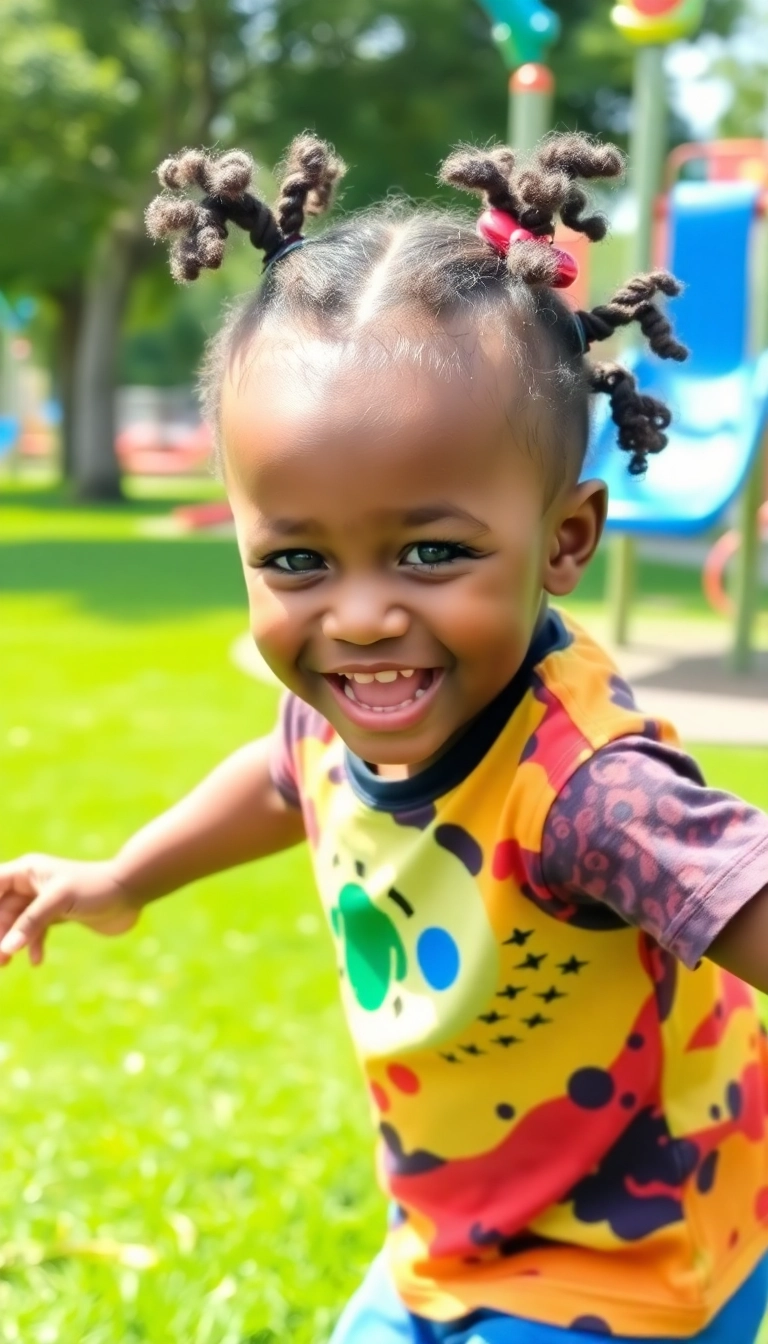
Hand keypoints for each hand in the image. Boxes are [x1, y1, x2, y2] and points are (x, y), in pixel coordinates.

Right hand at [0, 854, 143, 966]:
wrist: (131, 893)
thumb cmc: (95, 888)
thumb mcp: (59, 901)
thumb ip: (30, 923)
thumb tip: (5, 948)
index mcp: (27, 871)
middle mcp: (32, 884)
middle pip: (1, 909)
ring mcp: (45, 901)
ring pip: (16, 924)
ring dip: (10, 943)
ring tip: (4, 964)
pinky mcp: (58, 915)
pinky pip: (36, 933)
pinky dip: (33, 947)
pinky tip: (37, 962)